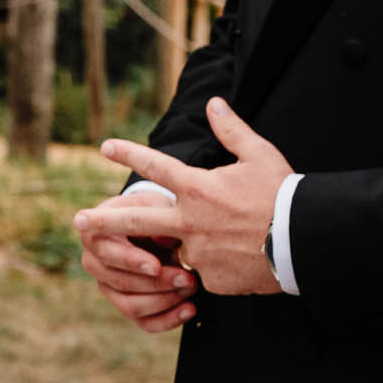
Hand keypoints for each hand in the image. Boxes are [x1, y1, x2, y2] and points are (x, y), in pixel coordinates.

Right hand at [75, 191, 200, 331]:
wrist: (159, 225)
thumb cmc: (154, 211)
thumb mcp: (157, 205)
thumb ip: (159, 217)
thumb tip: (163, 239)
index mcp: (93, 233)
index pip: (106, 252)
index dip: (130, 261)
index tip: (156, 266)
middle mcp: (93, 262)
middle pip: (119, 282)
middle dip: (156, 283)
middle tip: (186, 278)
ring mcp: (107, 287)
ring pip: (131, 306)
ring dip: (165, 300)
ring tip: (191, 288)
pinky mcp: (125, 305)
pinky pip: (145, 322)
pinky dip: (169, 319)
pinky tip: (190, 308)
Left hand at [84, 97, 290, 297]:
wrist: (304, 240)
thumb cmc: (283, 193)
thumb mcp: (259, 155)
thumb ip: (231, 130)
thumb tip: (213, 103)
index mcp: (197, 188)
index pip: (154, 166)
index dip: (128, 153)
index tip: (104, 147)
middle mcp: (190, 220)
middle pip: (136, 220)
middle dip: (104, 221)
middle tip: (78, 221)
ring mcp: (198, 252)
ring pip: (181, 249)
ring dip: (193, 245)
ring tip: (228, 238)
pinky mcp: (211, 278)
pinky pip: (206, 271)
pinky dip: (219, 264)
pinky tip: (244, 257)